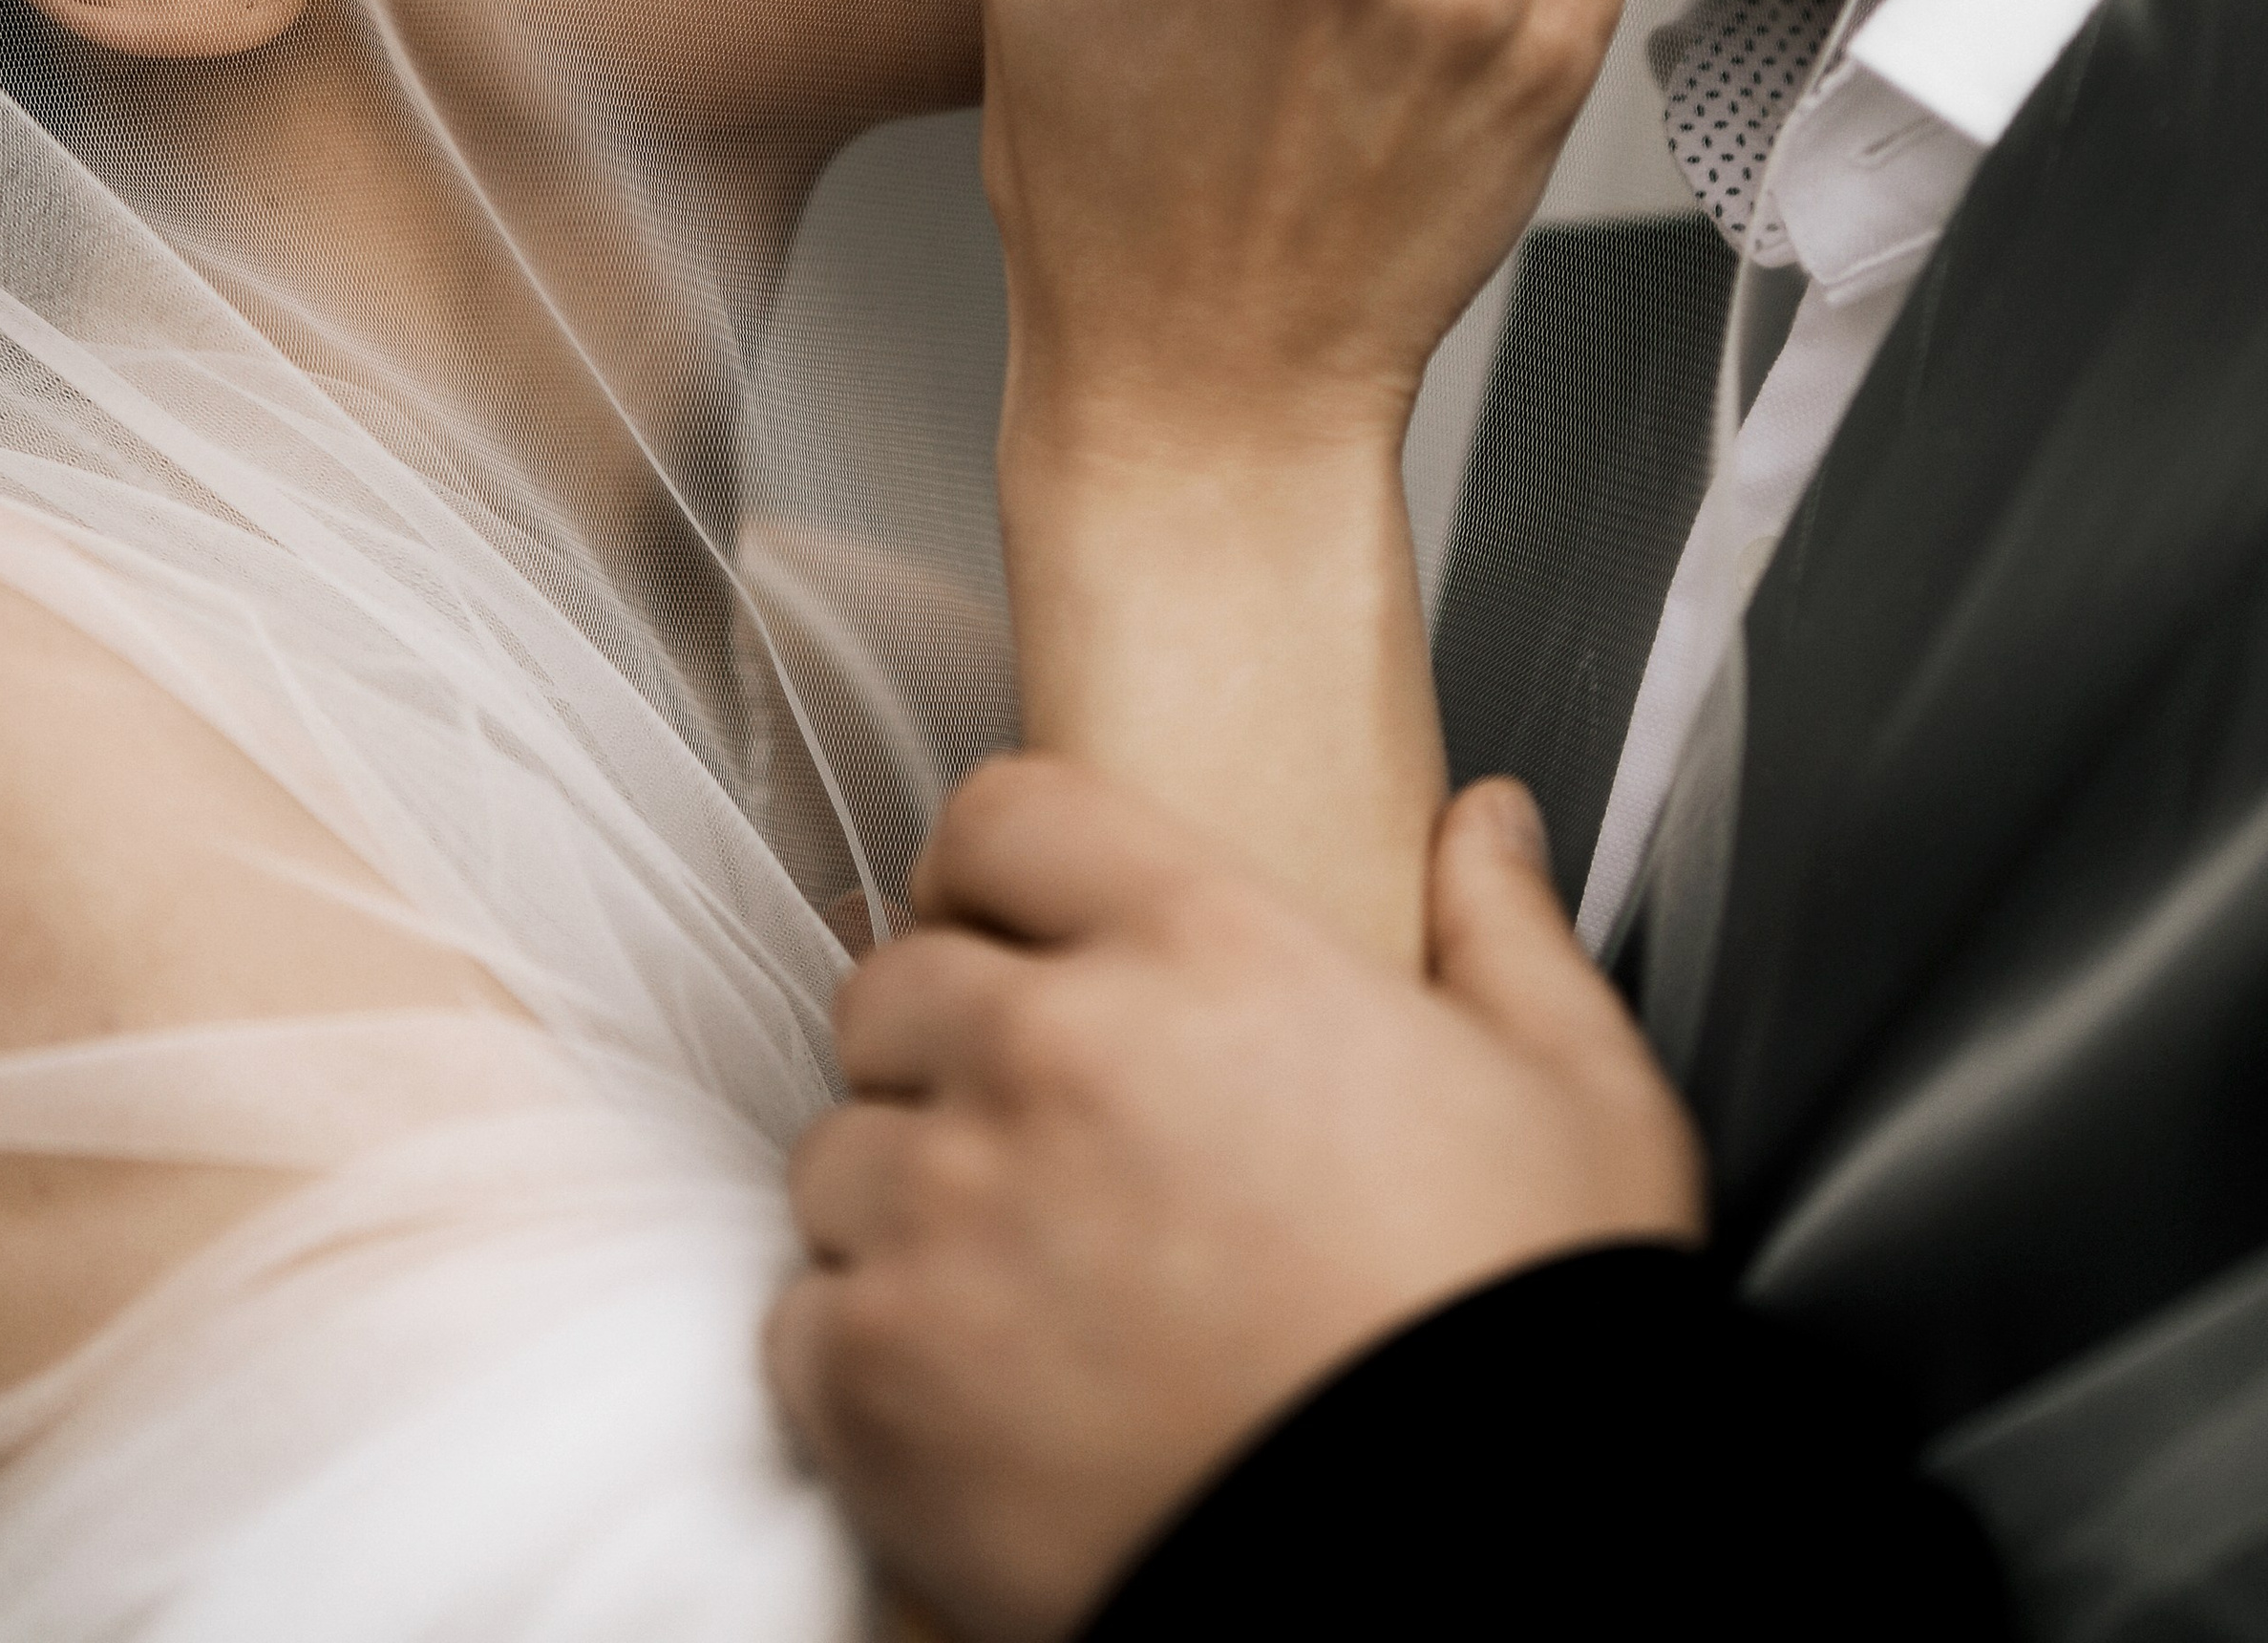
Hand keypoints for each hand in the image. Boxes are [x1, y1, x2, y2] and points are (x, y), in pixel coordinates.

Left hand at [770, 754, 1705, 1642]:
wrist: (1470, 1573)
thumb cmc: (1520, 1346)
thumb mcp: (1576, 1102)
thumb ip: (1507, 931)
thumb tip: (1481, 827)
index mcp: (1205, 949)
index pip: (1004, 815)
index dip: (1003, 870)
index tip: (1021, 926)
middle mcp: (1053, 1053)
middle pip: (899, 980)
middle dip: (953, 1039)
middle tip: (1037, 1129)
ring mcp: (952, 1214)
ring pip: (843, 1147)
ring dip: (907, 1197)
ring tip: (1019, 1276)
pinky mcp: (886, 1381)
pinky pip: (806, 1318)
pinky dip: (869, 1353)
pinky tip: (978, 1388)